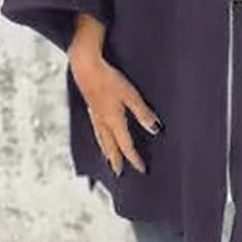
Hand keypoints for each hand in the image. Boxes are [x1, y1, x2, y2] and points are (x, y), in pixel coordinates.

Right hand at [68, 45, 161, 176]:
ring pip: (101, 140)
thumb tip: (154, 129)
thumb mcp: (131, 95)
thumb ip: (143, 113)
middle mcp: (103, 122)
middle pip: (111, 147)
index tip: (141, 169)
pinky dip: (100, 139)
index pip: (126, 146)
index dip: (134, 158)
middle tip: (118, 173)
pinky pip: (96, 130)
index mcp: (114, 121)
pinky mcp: (91, 107)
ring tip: (108, 159)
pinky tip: (100, 136)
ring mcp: (95, 115)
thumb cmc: (108, 79)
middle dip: (116, 161)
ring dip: (106, 152)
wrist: (86, 68)